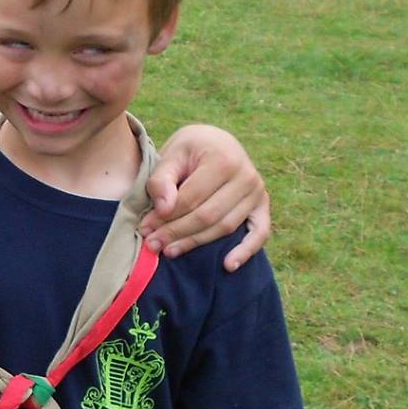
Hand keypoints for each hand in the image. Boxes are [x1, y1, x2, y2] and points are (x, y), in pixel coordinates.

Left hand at [141, 125, 269, 270]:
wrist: (216, 142)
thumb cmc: (190, 150)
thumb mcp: (172, 154)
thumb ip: (162, 179)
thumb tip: (163, 209)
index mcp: (223, 160)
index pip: (191, 198)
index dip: (165, 217)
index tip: (145, 228)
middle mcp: (246, 176)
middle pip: (207, 215)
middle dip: (177, 232)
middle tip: (153, 244)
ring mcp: (257, 192)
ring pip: (225, 227)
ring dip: (196, 242)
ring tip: (170, 251)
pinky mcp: (262, 206)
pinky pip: (260, 233)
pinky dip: (246, 251)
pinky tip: (228, 266)